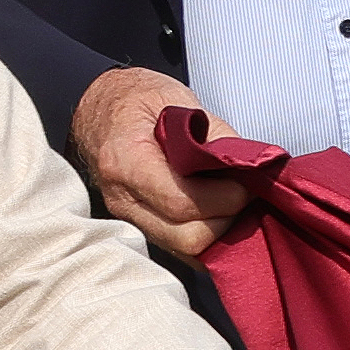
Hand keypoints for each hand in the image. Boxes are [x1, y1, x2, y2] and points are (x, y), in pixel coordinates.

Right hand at [73, 67, 252, 262]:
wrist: (99, 108)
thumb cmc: (135, 100)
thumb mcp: (179, 101)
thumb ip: (216, 137)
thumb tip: (250, 167)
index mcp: (126, 161)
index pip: (181, 202)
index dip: (224, 199)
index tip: (246, 184)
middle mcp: (122, 198)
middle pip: (186, 237)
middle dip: (225, 219)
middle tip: (244, 194)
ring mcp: (128, 217)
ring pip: (184, 250)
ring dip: (219, 232)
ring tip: (233, 201)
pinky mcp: (139, 226)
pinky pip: (178, 247)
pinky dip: (207, 236)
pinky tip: (220, 212)